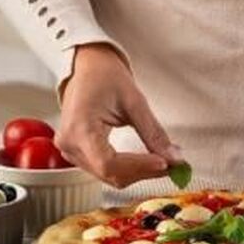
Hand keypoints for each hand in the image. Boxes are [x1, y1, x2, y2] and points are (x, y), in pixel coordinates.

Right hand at [56, 44, 182, 187]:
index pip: (109, 163)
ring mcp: (70, 151)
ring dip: (138, 172)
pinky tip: (145, 161)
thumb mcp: (134, 102)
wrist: (88, 67)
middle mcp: (70, 144)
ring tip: (163, 160)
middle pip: (110, 173)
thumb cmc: (105, 77)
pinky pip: (104, 170)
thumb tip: (174, 158)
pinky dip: (128, 169)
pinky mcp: (77, 153)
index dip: (139, 167)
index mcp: (79, 128)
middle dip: (144, 171)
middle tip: (173, 164)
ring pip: (109, 176)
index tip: (165, 163)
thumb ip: (154, 133)